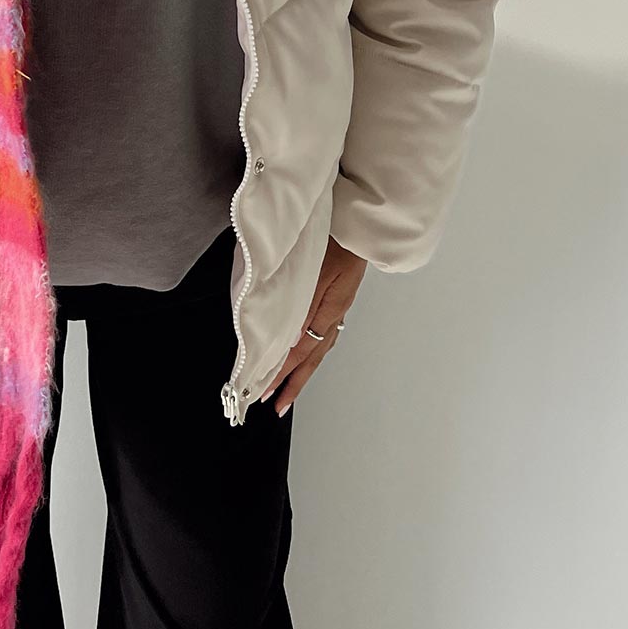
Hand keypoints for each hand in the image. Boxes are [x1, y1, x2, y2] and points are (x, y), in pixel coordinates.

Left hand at [261, 235, 366, 415]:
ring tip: (289, 386)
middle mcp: (335, 313)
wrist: (361, 224)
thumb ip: (303, 304)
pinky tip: (304, 351)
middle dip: (293, 382)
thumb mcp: (318, 271)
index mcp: (330, 309)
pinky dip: (310, 348)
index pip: (301, 350)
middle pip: (312, 357)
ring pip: (318, 347)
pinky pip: (322, 332)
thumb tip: (289, 339)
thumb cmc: (339, 240)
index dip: (283, 372)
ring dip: (302, 369)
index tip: (266, 391)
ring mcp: (338, 307)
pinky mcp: (337, 298)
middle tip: (276, 404)